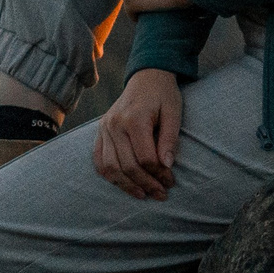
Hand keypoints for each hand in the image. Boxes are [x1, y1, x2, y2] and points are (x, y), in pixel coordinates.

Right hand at [95, 69, 181, 198]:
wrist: (146, 77)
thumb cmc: (163, 95)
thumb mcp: (174, 112)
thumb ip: (170, 139)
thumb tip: (167, 165)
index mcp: (134, 119)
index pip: (145, 157)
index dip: (159, 174)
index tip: (171, 182)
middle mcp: (115, 125)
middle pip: (127, 166)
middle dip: (146, 184)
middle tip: (161, 194)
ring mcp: (104, 129)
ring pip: (110, 167)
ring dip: (127, 185)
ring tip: (143, 194)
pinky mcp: (99, 132)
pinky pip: (99, 160)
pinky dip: (110, 176)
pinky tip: (125, 184)